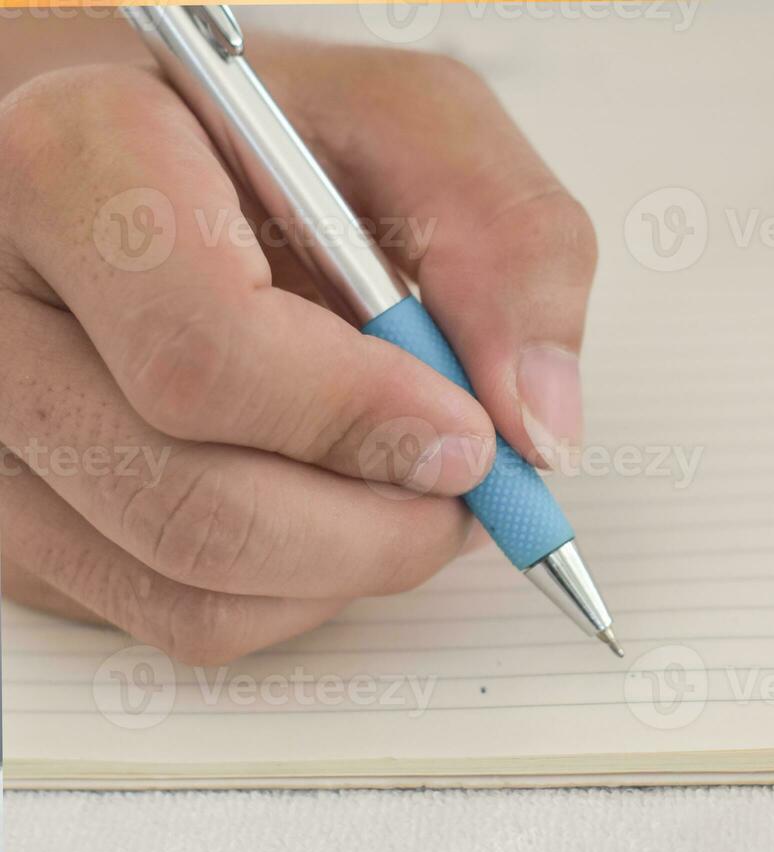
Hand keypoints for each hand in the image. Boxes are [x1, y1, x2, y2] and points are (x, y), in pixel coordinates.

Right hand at [0, 38, 595, 662]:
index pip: (207, 355)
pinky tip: (323, 502)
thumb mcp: (413, 127)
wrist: (156, 166)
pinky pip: (168, 616)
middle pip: (195, 505)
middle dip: (377, 528)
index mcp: (77, 167)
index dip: (360, 420)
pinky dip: (289, 592)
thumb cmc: (271, 141)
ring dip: (346, 568)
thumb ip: (505, 241)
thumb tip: (535, 421)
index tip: (466, 435)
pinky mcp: (19, 513)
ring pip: (185, 584)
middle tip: (460, 486)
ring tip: (404, 482)